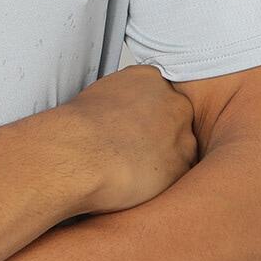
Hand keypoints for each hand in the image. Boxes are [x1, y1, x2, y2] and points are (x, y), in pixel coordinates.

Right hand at [66, 63, 197, 215]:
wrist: (78, 154)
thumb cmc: (79, 129)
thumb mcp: (101, 95)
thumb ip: (124, 100)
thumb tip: (123, 116)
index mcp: (150, 78)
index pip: (161, 96)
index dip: (147, 117)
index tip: (133, 129)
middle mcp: (172, 101)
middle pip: (177, 120)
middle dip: (160, 136)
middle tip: (134, 151)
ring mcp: (182, 133)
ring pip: (181, 149)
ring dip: (164, 160)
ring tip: (132, 169)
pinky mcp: (183, 165)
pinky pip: (179, 176)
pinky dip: (163, 182)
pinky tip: (138, 183)